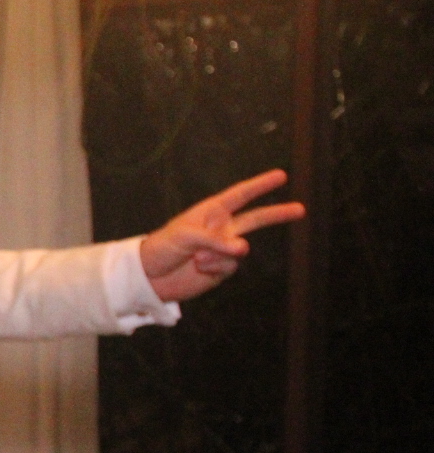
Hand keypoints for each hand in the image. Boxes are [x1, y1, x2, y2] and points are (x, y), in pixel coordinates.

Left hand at [137, 169, 304, 302]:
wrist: (150, 277)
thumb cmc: (162, 247)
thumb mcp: (186, 236)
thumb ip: (216, 240)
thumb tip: (244, 249)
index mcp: (211, 212)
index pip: (240, 195)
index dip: (260, 185)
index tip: (280, 175)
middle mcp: (221, 229)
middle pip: (256, 219)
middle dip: (277, 214)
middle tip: (301, 209)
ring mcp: (223, 249)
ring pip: (240, 250)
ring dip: (219, 255)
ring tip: (197, 258)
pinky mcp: (221, 269)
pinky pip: (231, 266)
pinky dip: (216, 268)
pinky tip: (199, 268)